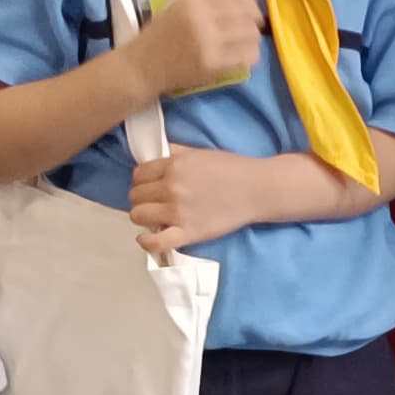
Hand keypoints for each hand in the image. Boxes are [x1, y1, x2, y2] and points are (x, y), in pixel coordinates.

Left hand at [127, 146, 273, 256]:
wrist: (259, 189)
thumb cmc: (234, 168)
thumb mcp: (201, 152)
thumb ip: (176, 152)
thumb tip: (156, 154)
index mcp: (174, 166)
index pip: (138, 174)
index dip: (143, 179)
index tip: (152, 184)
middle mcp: (171, 188)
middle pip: (135, 195)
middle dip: (144, 197)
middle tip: (157, 200)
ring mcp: (178, 212)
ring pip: (138, 215)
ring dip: (144, 216)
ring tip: (158, 216)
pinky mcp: (188, 233)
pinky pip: (155, 242)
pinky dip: (146, 241)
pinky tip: (147, 236)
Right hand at [128, 0, 262, 96]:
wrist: (142, 67)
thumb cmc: (161, 34)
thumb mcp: (179, 4)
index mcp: (190, 0)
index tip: (244, 1)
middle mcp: (200, 18)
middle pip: (244, 9)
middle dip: (252, 14)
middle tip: (251, 21)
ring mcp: (208, 42)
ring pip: (250, 32)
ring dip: (252, 34)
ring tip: (245, 38)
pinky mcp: (213, 64)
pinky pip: (246, 55)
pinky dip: (250, 53)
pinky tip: (243, 53)